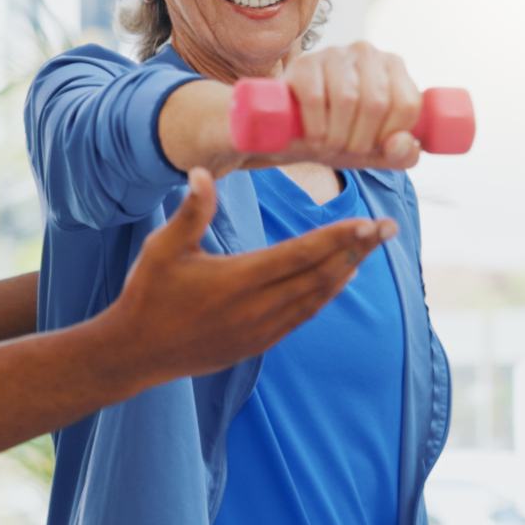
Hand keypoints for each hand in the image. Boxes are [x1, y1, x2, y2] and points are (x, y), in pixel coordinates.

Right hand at [93, 168, 394, 388]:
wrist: (135, 352)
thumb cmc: (148, 294)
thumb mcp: (163, 247)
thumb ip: (191, 210)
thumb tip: (203, 171)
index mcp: (238, 280)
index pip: (302, 254)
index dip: (339, 237)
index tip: (370, 221)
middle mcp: (256, 307)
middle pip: (321, 275)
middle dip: (358, 249)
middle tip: (388, 229)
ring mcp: (260, 330)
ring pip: (317, 298)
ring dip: (346, 272)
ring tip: (368, 249)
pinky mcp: (257, 344)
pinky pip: (303, 317)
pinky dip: (325, 296)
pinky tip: (338, 280)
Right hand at [271, 41, 421, 168]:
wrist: (292, 130)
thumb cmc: (341, 135)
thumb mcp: (377, 152)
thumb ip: (401, 155)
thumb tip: (401, 143)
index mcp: (394, 67)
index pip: (407, 104)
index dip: (390, 135)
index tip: (373, 147)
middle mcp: (367, 53)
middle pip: (377, 103)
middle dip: (361, 140)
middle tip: (345, 152)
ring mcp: (334, 54)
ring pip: (347, 99)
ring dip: (337, 136)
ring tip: (328, 147)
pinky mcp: (304, 63)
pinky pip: (315, 98)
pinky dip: (316, 127)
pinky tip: (314, 137)